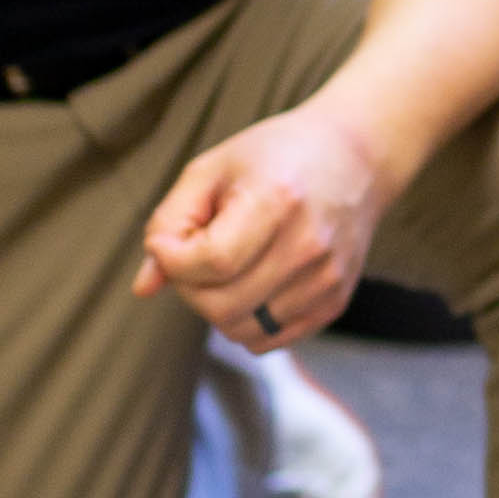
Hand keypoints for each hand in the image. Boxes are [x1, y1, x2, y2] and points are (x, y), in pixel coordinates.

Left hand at [135, 100, 386, 345]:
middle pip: (221, 306)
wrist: (354, 157)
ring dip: (217, 307)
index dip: (173, 260)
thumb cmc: (273, 157)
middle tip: (194, 257)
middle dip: (190, 288)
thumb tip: (144, 287)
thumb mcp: (212, 169)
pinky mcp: (335, 302)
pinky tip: (251, 283)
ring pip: (241, 331)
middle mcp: (308, 246)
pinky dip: (246, 321)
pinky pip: (269, 340)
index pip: (210, 263)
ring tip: (226, 268)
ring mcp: (327, 279)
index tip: (168, 242)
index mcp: (276, 201)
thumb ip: (169, 222)